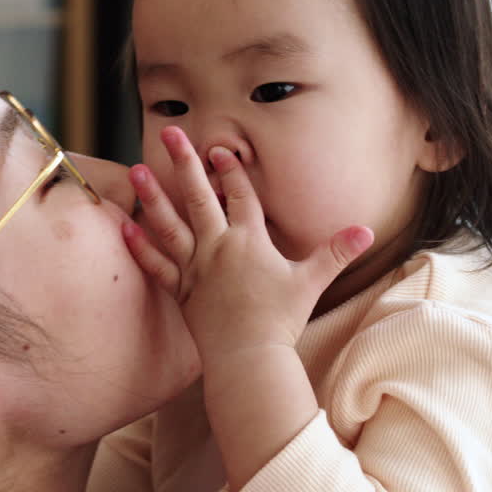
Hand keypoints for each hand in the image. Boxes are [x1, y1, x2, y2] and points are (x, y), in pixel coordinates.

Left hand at [122, 127, 373, 358]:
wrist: (248, 358)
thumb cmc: (280, 321)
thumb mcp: (311, 282)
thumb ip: (336, 252)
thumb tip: (366, 230)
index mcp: (249, 242)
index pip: (239, 195)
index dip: (230, 169)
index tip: (218, 146)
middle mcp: (218, 248)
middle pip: (198, 198)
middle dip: (185, 162)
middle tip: (170, 133)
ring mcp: (195, 269)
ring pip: (169, 225)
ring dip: (153, 196)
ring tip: (137, 170)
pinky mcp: (181, 292)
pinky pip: (157, 265)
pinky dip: (140, 246)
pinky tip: (124, 226)